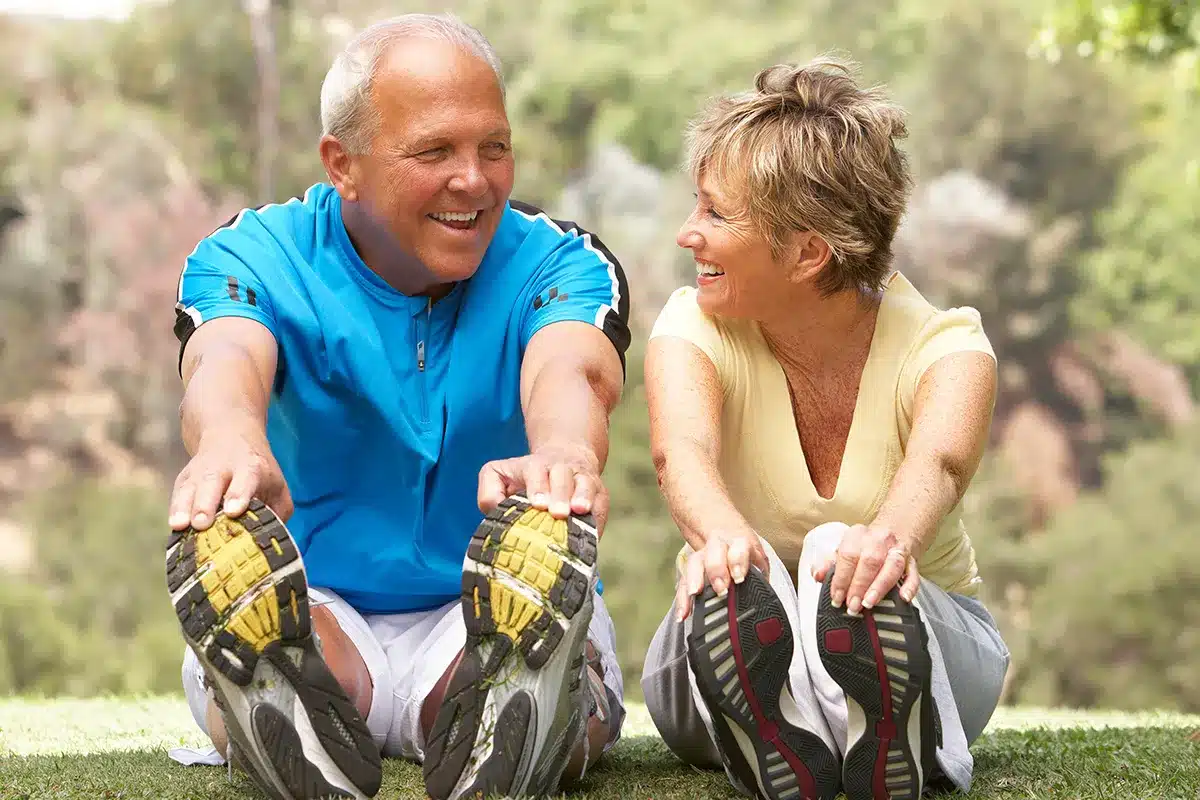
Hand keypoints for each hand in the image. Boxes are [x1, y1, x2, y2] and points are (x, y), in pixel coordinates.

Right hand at [168, 425, 291, 530]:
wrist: (230, 435)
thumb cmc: (258, 471)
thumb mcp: (277, 484)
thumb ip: (278, 511)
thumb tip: (272, 537)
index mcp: (251, 467)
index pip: (245, 480)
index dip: (239, 494)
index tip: (234, 511)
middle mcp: (223, 467)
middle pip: (212, 483)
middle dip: (205, 504)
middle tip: (202, 523)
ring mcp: (200, 472)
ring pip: (190, 488)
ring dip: (184, 507)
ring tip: (180, 526)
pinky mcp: (184, 478)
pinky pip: (178, 494)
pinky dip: (175, 509)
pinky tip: (174, 526)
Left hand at [477, 444, 607, 532]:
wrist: (564, 459)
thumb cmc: (523, 478)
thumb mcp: (498, 475)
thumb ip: (489, 491)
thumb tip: (496, 511)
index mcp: (535, 466)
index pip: (535, 472)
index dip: (537, 486)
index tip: (537, 504)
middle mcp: (561, 468)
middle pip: (562, 476)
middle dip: (560, 493)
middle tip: (557, 512)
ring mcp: (583, 478)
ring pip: (585, 483)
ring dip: (583, 496)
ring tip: (580, 511)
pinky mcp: (599, 492)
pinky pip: (601, 502)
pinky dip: (598, 515)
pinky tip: (593, 529)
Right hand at [674, 530, 768, 621]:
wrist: (730, 538)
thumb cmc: (748, 557)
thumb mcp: (759, 564)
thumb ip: (761, 581)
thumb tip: (767, 606)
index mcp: (741, 545)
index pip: (739, 549)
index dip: (737, 561)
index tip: (738, 578)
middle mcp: (720, 547)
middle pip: (714, 553)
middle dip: (716, 571)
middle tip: (720, 589)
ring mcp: (703, 556)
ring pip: (695, 563)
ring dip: (694, 580)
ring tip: (694, 596)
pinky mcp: (692, 569)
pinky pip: (683, 581)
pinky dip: (682, 598)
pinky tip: (683, 614)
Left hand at [812, 524, 918, 613]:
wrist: (895, 530)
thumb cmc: (867, 545)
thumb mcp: (845, 548)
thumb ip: (830, 563)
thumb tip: (817, 575)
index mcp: (858, 535)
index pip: (848, 555)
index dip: (841, 578)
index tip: (837, 597)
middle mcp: (879, 540)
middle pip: (869, 561)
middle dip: (859, 586)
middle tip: (852, 605)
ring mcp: (898, 550)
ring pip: (891, 566)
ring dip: (879, 587)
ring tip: (869, 603)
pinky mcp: (912, 561)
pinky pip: (914, 573)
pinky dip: (910, 586)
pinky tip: (904, 597)